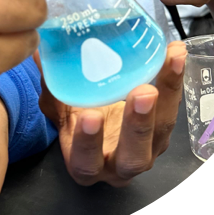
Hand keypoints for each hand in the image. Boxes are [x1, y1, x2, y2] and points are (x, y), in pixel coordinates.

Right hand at [34, 42, 185, 186]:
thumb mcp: (58, 104)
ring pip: (162, 130)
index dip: (89, 143)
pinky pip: (174, 107)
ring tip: (170, 61)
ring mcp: (147, 148)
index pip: (87, 161)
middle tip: (143, 91)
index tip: (90, 116)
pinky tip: (175, 52)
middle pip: (134, 155)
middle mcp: (119, 164)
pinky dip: (175, 79)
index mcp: (86, 163)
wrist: (98, 121)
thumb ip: (50, 82)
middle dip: (139, 123)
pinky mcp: (164, 128)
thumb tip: (38, 49)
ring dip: (168, 94)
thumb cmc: (74, 117)